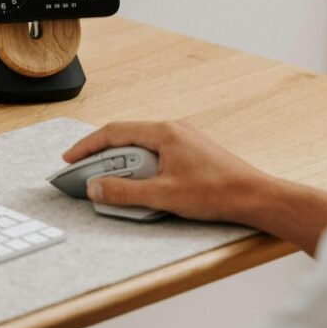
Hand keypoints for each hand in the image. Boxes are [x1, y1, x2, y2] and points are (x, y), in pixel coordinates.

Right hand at [62, 120, 274, 223]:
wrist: (255, 197)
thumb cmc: (217, 192)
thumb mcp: (163, 195)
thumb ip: (124, 191)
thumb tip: (96, 187)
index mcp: (164, 132)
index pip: (114, 132)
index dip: (88, 146)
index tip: (71, 158)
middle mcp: (173, 130)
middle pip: (126, 137)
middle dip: (102, 156)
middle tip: (86, 173)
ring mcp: (183, 140)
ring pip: (141, 146)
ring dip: (123, 163)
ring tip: (113, 182)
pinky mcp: (191, 153)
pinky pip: (155, 154)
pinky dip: (140, 166)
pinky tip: (141, 183)